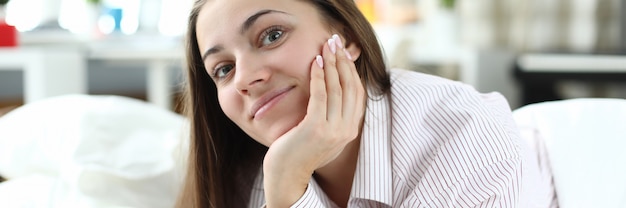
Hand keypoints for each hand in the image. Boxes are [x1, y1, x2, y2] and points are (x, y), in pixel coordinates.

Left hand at [263, 34, 364, 206]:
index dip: (351, 70)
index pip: (358, 93)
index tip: (344, 52)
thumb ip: (333, 116)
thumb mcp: (323, 133)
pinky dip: (319, 76)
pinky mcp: (315, 128)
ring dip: (331, 64)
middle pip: (349, 87)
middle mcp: (346, 130)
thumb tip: (335, 90)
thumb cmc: (300, 151)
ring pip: (336, 89)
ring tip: (326, 46)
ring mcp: (332, 130)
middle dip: (343, 61)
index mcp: (350, 130)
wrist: (287, 175)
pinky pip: (320, 96)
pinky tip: (315, 62)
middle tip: (336, 41)